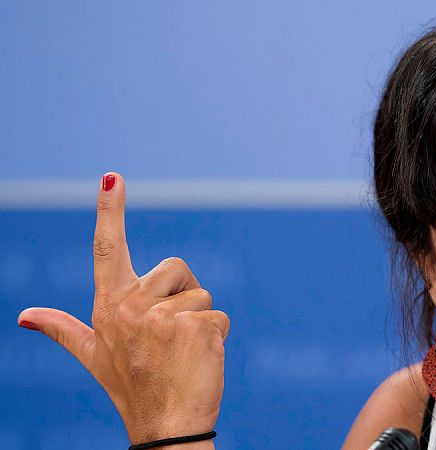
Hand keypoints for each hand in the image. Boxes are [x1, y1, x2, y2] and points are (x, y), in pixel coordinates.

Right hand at [17, 172, 229, 445]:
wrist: (166, 427)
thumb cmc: (131, 387)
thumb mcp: (94, 356)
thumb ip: (62, 330)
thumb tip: (25, 315)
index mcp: (109, 305)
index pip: (107, 248)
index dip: (109, 210)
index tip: (111, 176)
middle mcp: (132, 306)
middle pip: (177, 268)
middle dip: (182, 295)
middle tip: (169, 336)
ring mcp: (165, 317)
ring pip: (201, 293)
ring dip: (200, 319)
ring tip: (181, 351)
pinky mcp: (198, 326)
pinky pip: (220, 314)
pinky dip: (217, 336)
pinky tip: (199, 360)